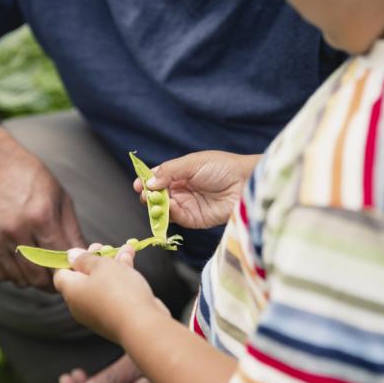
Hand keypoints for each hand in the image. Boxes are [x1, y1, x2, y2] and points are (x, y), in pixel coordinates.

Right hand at [0, 148, 84, 290]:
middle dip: (52, 282)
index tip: (73, 273)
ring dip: (32, 279)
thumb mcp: (60, 198)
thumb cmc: (30, 178)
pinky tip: (20, 261)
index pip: (59, 261)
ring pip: (19, 280)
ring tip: (40, 267)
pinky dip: (13, 274)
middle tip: (58, 276)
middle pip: (38, 277)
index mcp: (40, 217)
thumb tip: (83, 258)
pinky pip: (0, 275)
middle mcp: (15, 230)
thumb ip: (72, 232)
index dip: (69, 271)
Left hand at [53, 245, 169, 343]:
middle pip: (83, 278)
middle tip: (104, 247)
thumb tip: (71, 255)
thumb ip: (85, 258)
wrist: (141, 324)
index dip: (70, 260)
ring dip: (112, 266)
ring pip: (102, 285)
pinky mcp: (115, 317)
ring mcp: (98, 313)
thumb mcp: (101, 265)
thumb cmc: (118, 291)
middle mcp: (80, 305)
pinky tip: (131, 262)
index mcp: (71, 291)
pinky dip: (121, 279)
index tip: (84, 250)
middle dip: (96, 260)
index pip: (61, 275)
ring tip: (125, 249)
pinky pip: (114, 295)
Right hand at [134, 150, 260, 228]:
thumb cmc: (223, 168)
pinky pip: (176, 219)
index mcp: (181, 173)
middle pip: (157, 195)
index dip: (147, 181)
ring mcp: (188, 205)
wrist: (245, 184)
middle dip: (149, 195)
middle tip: (145, 194)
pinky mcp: (194, 219)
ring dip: (157, 206)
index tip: (138, 184)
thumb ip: (169, 171)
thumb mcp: (193, 163)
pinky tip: (168, 207)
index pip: (158, 178)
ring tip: (154, 201)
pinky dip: (169, 215)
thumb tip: (149, 183)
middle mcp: (182, 189)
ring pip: (164, 208)